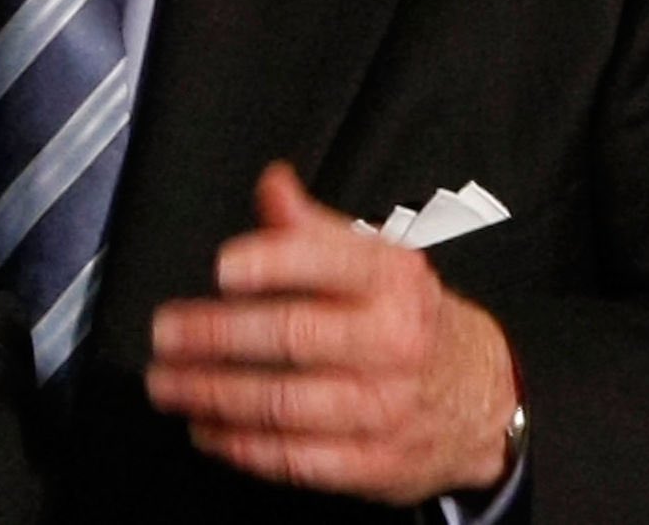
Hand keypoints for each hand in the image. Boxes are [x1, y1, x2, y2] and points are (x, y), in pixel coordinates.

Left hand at [146, 162, 516, 504]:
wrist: (483, 396)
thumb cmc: (408, 317)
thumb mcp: (373, 258)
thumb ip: (310, 226)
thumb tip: (272, 184)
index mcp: (390, 281)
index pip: (327, 264)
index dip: (271, 265)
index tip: (222, 267)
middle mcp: (392, 343)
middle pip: (293, 336)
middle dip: (218, 335)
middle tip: (166, 332)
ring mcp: (384, 408)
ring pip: (286, 403)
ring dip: (214, 394)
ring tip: (167, 383)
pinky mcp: (374, 464)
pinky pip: (298, 459)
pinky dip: (244, 447)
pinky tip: (207, 429)